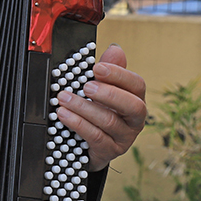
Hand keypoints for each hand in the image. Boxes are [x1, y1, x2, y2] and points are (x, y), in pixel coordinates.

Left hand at [55, 44, 146, 171]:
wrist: (90, 145)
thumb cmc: (99, 112)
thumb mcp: (102, 90)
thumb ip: (108, 72)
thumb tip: (115, 49)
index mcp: (135, 99)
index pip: (137, 85)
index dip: (119, 75)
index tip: (97, 68)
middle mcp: (135, 120)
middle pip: (132, 106)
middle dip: (108, 94)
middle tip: (86, 86)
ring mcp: (124, 137)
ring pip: (109, 121)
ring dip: (84, 108)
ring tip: (64, 98)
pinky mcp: (110, 151)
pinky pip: (96, 137)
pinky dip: (78, 124)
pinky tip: (63, 114)